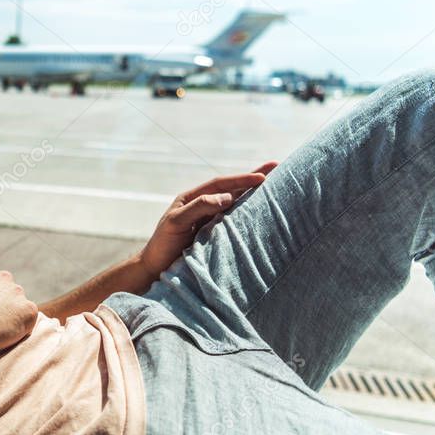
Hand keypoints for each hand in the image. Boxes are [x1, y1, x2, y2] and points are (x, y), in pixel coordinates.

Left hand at [138, 162, 277, 277]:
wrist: (157, 269)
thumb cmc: (163, 245)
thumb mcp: (177, 222)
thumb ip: (199, 207)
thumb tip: (227, 197)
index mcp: (192, 198)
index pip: (220, 184)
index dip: (241, 180)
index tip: (262, 178)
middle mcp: (203, 206)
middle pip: (232, 188)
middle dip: (254, 177)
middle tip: (278, 166)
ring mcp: (211, 220)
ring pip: (236, 203)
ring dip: (255, 194)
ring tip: (278, 185)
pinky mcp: (216, 235)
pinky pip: (235, 220)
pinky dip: (249, 214)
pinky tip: (264, 212)